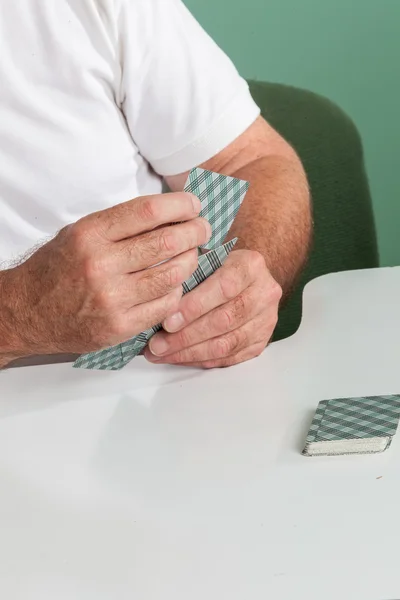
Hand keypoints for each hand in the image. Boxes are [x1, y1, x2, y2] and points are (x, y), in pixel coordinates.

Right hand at [1, 193, 210, 358]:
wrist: (26, 312)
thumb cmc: (56, 269)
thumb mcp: (79, 234)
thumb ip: (120, 225)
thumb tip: (169, 215)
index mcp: (90, 234)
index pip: (148, 212)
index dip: (180, 206)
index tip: (193, 206)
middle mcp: (100, 265)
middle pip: (167, 242)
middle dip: (195, 232)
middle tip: (203, 229)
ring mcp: (111, 298)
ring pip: (172, 275)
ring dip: (190, 261)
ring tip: (192, 255)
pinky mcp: (119, 326)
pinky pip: (165, 305)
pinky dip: (177, 291)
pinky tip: (175, 284)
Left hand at [144, 249, 281, 367]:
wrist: (248, 278)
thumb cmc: (219, 268)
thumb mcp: (206, 259)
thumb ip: (188, 275)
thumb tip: (156, 301)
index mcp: (250, 265)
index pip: (224, 288)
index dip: (194, 307)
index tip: (167, 321)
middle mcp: (264, 292)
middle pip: (224, 320)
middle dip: (186, 336)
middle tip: (157, 344)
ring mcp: (266, 320)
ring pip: (226, 344)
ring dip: (190, 353)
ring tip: (162, 354)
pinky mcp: (261, 341)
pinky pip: (229, 358)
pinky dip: (201, 360)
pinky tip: (179, 358)